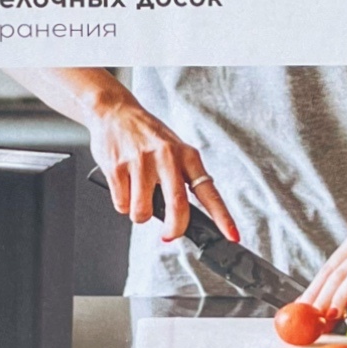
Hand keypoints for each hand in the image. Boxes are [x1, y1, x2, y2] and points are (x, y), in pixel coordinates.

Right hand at [85, 97, 237, 244]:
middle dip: (174, 229)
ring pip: (142, 212)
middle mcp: (167, 157)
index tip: (232, 235)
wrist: (114, 111)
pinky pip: (122, 205)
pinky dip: (122, 202)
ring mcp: (141, 162)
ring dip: (139, 214)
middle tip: (169, 235)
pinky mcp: (117, 168)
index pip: (209, 192)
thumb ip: (181, 178)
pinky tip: (123, 184)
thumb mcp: (174, 149)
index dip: (222, 217)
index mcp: (187, 155)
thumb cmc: (147, 135)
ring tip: (137, 195)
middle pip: (177, 207)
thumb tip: (183, 216)